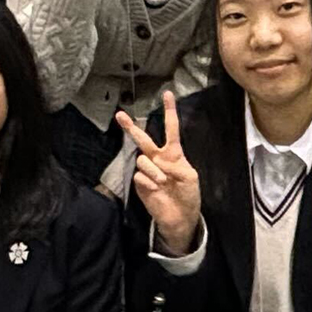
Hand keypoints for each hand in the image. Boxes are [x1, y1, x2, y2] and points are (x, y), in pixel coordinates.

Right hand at [116, 90, 201, 252]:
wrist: (180, 217)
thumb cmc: (189, 195)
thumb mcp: (191, 178)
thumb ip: (178, 167)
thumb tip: (162, 165)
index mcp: (174, 154)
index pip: (171, 129)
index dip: (169, 112)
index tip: (168, 94)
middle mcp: (158, 159)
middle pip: (143, 138)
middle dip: (131, 127)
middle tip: (120, 115)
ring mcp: (148, 170)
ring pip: (143, 159)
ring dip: (154, 170)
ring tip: (163, 182)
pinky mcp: (140, 183)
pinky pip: (140, 175)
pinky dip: (149, 182)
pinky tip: (156, 189)